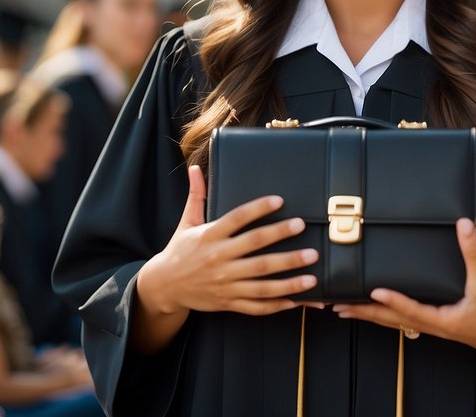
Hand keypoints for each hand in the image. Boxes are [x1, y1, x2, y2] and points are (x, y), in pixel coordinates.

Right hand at [136, 166, 318, 317]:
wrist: (163, 286)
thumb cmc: (179, 250)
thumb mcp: (186, 222)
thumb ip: (196, 195)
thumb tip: (194, 168)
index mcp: (209, 236)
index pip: (237, 219)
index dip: (258, 209)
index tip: (280, 200)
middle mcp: (218, 259)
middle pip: (255, 249)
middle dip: (282, 239)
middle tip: (303, 229)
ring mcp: (224, 284)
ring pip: (261, 282)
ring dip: (289, 279)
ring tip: (313, 274)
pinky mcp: (227, 302)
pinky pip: (255, 306)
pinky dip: (276, 305)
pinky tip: (296, 300)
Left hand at [332, 218, 475, 361]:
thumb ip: (473, 254)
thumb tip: (464, 225)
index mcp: (441, 319)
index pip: (411, 309)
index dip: (392, 300)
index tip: (372, 290)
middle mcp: (430, 326)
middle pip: (390, 320)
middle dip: (363, 312)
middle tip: (337, 305)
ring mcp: (429, 327)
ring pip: (392, 322)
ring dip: (368, 315)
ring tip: (343, 309)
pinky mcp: (432, 325)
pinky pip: (401, 320)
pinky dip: (383, 315)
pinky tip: (374, 310)